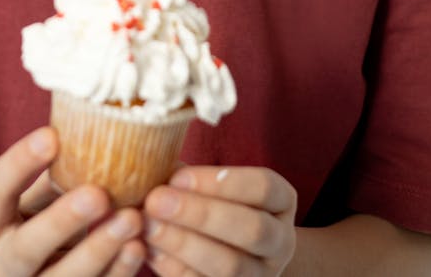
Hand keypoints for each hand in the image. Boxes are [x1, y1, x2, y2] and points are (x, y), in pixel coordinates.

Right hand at [0, 126, 145, 275]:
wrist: (10, 276)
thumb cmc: (30, 219)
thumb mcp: (30, 196)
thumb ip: (55, 172)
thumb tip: (99, 119)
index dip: (20, 162)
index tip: (51, 133)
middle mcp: (3, 262)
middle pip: (27, 247)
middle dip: (63, 221)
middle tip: (98, 194)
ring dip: (99, 250)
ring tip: (132, 219)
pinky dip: (116, 273)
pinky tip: (138, 247)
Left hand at [143, 166, 296, 276]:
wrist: (228, 249)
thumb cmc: (215, 203)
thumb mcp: (215, 185)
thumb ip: (190, 178)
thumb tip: (154, 165)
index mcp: (281, 202)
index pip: (263, 187)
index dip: (222, 182)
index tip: (178, 177)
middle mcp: (280, 241)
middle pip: (251, 229)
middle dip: (201, 214)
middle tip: (156, 201)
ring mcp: (261, 275)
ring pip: (231, 266)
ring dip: (185, 244)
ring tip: (149, 226)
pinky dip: (177, 269)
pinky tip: (153, 252)